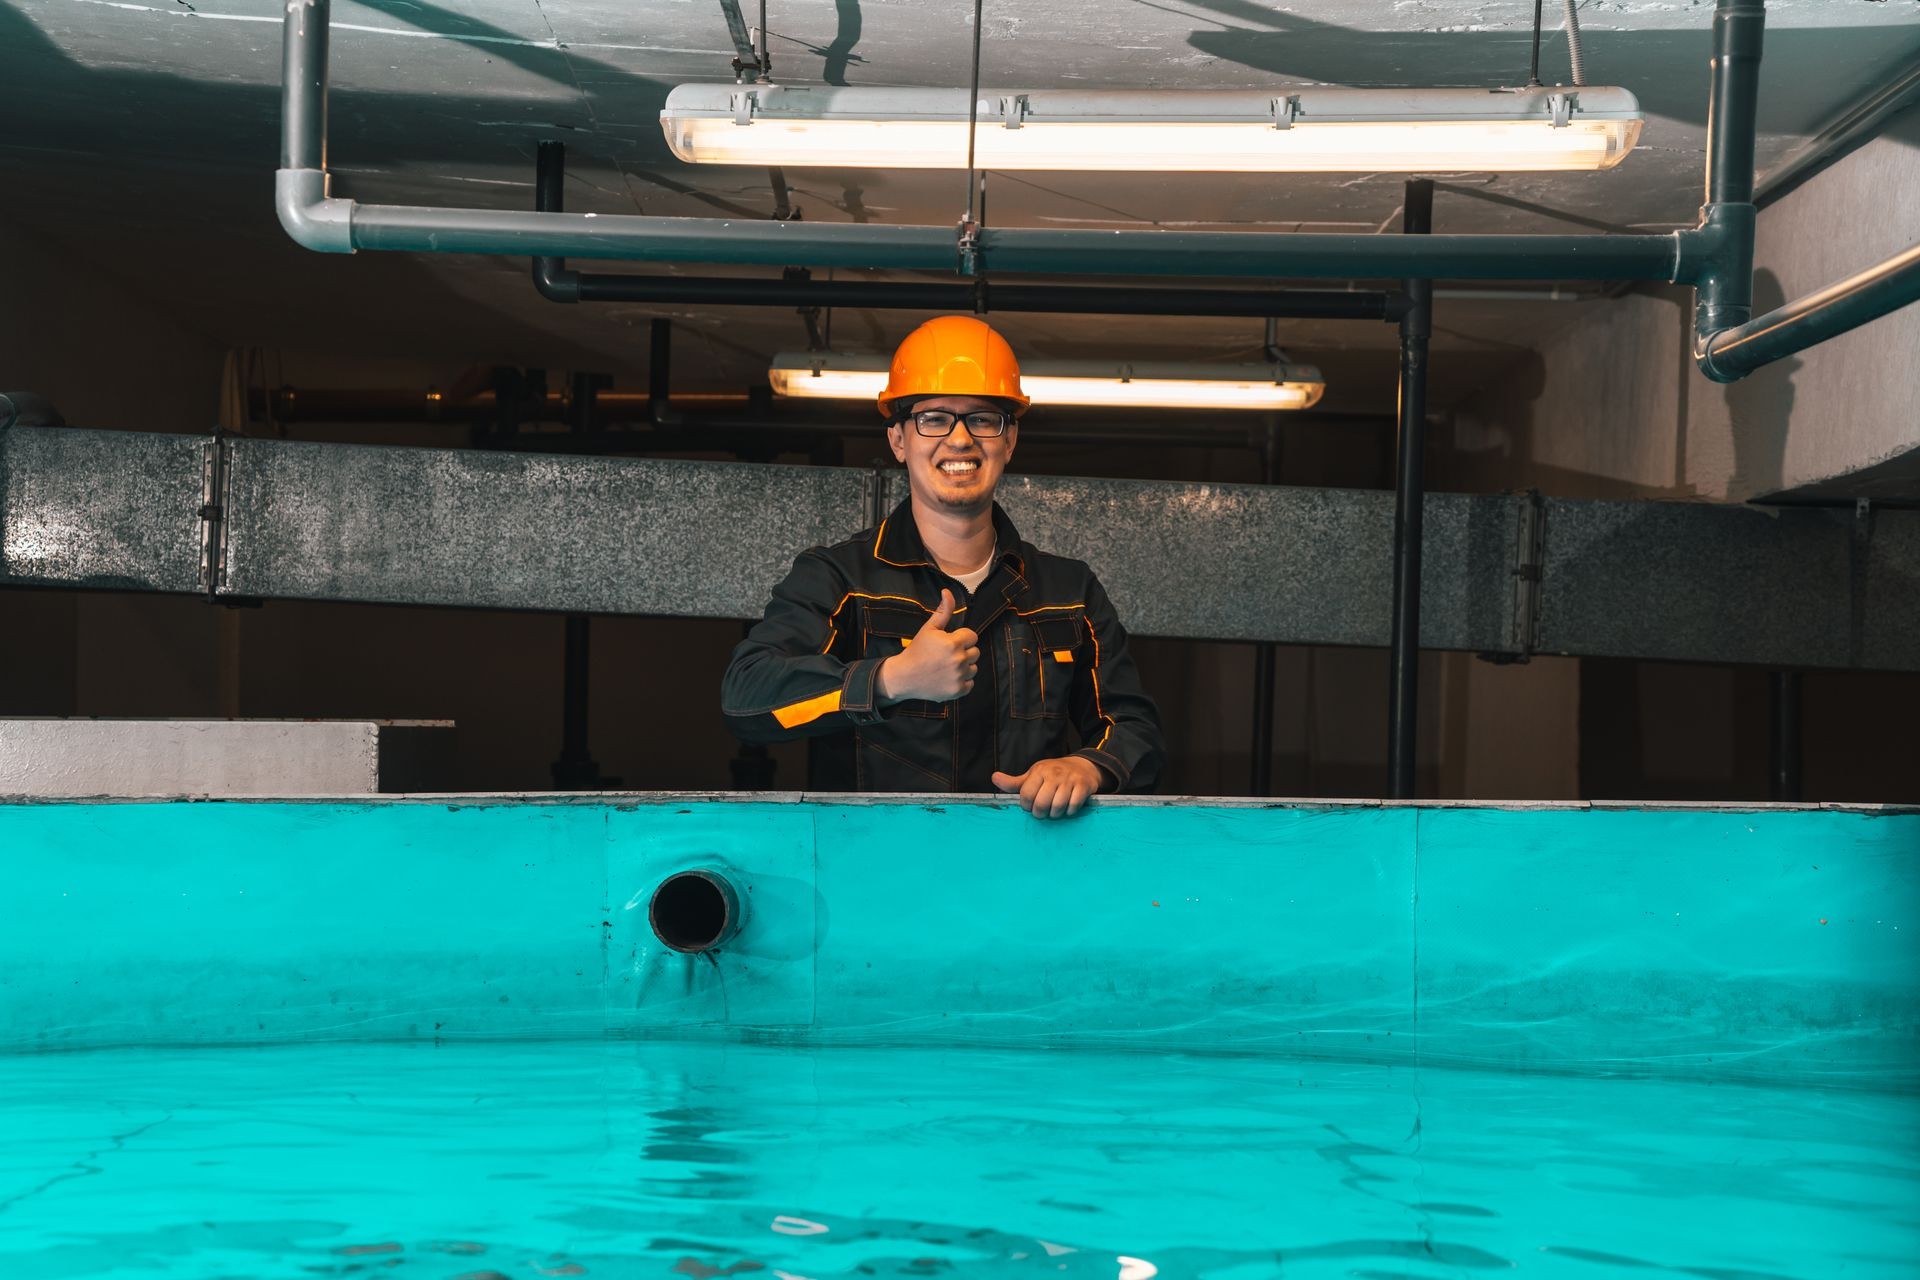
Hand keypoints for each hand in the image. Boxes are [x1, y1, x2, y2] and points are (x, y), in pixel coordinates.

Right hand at [876, 589, 979, 703]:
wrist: (904, 676)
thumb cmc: (917, 650)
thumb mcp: (929, 628)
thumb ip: (943, 611)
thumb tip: (948, 591)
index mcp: (953, 643)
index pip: (972, 636)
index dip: (961, 638)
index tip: (949, 642)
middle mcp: (958, 660)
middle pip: (975, 652)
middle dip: (964, 651)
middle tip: (946, 655)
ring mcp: (958, 677)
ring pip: (974, 668)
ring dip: (964, 667)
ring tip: (946, 666)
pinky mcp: (957, 691)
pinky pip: (970, 683)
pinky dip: (962, 681)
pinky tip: (948, 677)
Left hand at [991, 756, 1104, 818]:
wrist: (1084, 766)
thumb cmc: (1053, 773)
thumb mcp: (1033, 775)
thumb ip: (1014, 782)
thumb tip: (994, 778)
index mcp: (1039, 771)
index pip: (1026, 794)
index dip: (1026, 806)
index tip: (1030, 806)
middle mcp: (1054, 774)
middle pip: (1041, 803)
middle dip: (1040, 813)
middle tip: (1042, 813)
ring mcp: (1070, 780)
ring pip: (1058, 806)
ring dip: (1055, 814)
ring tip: (1053, 812)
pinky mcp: (1083, 786)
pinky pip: (1073, 806)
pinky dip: (1069, 812)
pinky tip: (1067, 808)